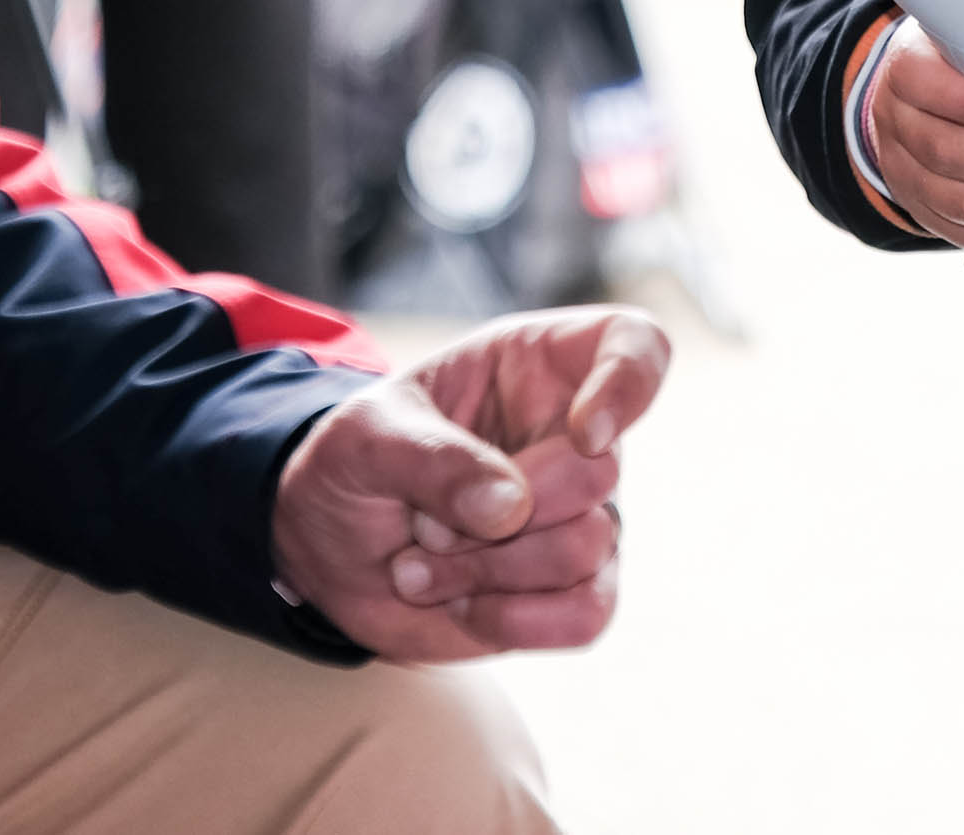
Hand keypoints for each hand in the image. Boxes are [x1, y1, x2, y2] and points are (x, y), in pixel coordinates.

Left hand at [270, 305, 667, 660]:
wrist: (327, 549)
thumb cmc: (355, 464)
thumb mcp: (364, 437)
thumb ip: (432, 459)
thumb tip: (512, 509)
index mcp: (537, 365)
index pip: (636, 345)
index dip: (629, 383)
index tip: (584, 431)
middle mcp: (575, 437)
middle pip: (600, 472)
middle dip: (505, 510)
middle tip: (427, 525)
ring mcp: (580, 517)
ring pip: (588, 548)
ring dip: (487, 569)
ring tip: (421, 565)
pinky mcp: (569, 590)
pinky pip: (587, 616)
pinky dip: (513, 620)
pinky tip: (462, 605)